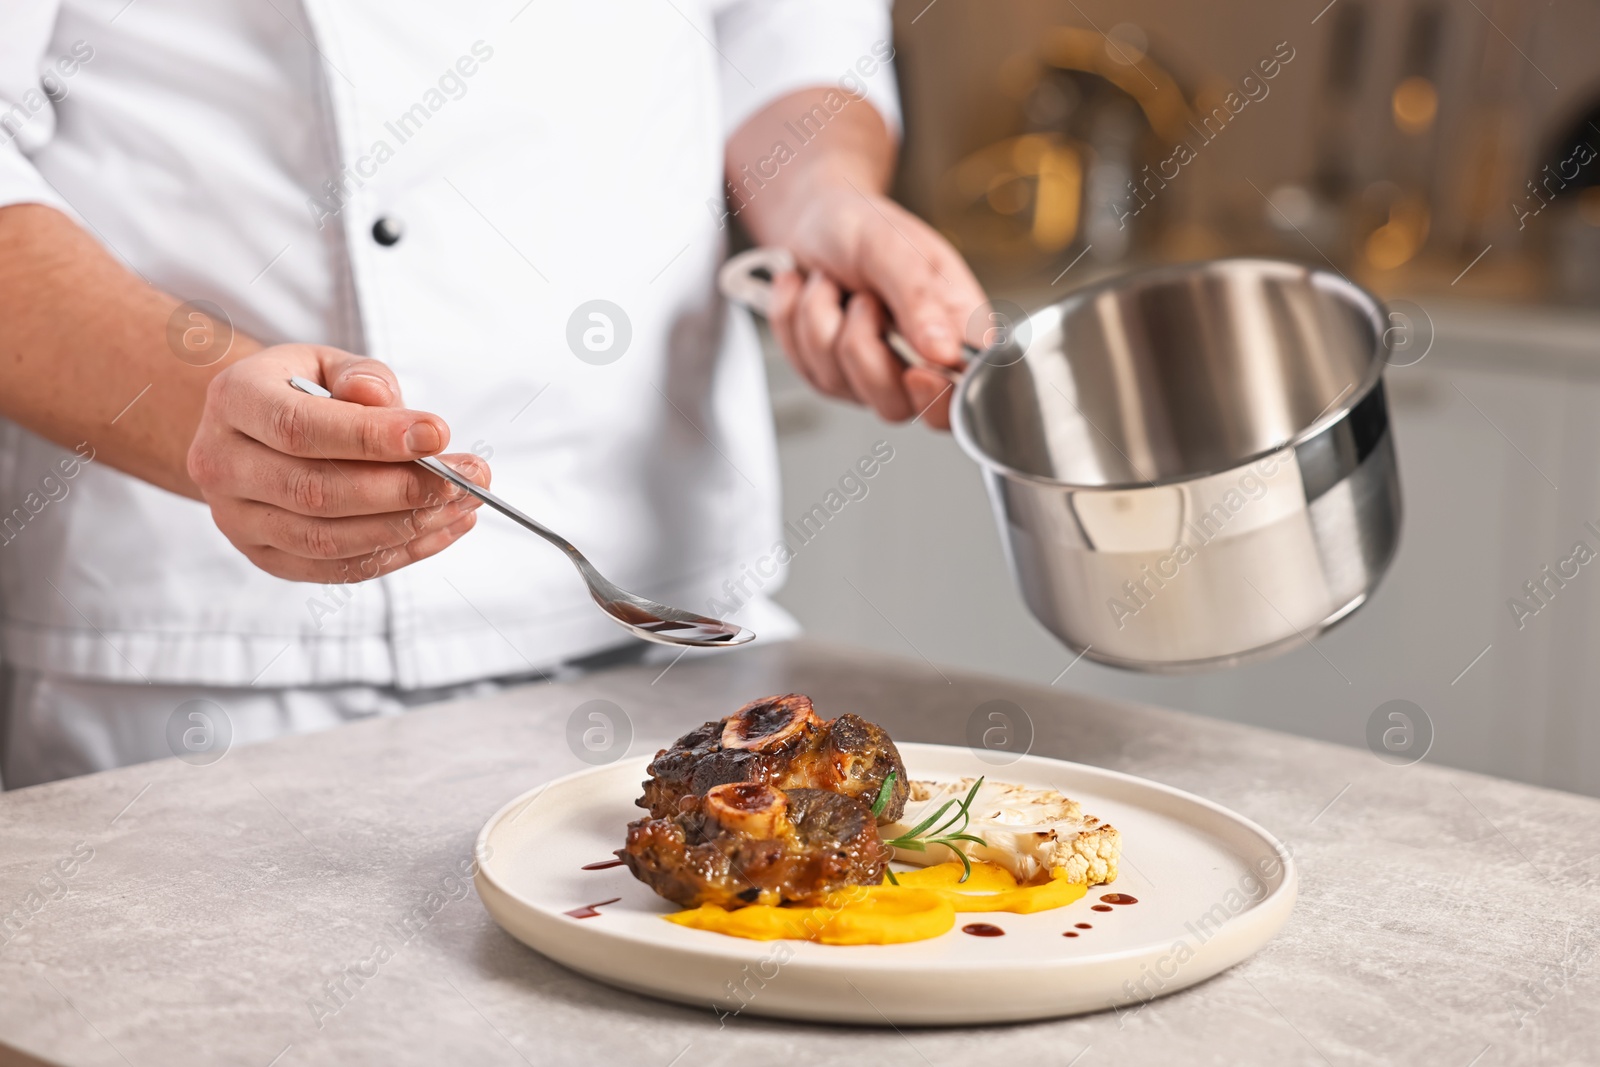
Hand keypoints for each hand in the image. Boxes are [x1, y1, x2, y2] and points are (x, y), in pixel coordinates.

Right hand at [187, 345, 488, 581]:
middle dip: (401, 489)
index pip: (299, 428)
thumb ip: (361, 377)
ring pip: (327, 540)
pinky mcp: (266, 557)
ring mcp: (238, 520)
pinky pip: (337, 568)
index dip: (371, 437)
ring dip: (407, 526)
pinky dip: (399, 553)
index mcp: (234, 401)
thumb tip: (382, 399)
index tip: (438, 434)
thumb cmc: (301, 390)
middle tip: (465, 477)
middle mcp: (223, 465)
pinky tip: (444, 527)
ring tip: (464, 504)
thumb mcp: (327, 363)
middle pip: (315, 492)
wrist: (255, 431)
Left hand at [765, 184, 987, 429]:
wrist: (811, 219)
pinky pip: (803, 366)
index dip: (939, 399)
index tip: (916, 369)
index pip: (963, 398)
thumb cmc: (862, 227)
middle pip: (893, 405)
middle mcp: (917, 362)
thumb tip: (946, 352)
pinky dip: (795, 320)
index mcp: (955, 331)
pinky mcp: (828, 374)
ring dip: (821, 319)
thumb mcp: (894, 246)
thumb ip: (920, 298)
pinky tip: (810, 292)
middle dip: (861, 345)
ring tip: (833, 283)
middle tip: (864, 298)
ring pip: (838, 381)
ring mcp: (870, 374)